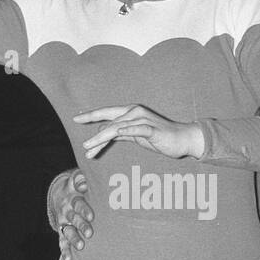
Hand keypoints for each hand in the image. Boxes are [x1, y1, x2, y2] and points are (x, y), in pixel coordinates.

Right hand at [55, 172, 93, 259]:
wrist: (60, 194)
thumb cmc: (77, 188)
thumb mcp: (77, 180)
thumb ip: (81, 180)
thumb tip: (84, 183)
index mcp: (73, 198)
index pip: (78, 203)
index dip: (84, 209)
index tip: (91, 216)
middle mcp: (67, 211)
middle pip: (74, 218)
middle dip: (81, 226)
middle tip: (90, 233)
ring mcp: (63, 222)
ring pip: (68, 231)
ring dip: (74, 239)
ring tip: (81, 247)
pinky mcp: (61, 231)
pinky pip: (62, 241)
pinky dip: (65, 250)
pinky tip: (69, 259)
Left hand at [74, 106, 203, 160]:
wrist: (183, 139)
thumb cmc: (159, 137)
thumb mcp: (136, 135)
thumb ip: (121, 133)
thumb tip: (105, 133)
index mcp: (130, 112)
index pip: (107, 113)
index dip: (91, 114)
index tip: (76, 117)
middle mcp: (135, 112)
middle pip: (109, 118)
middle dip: (92, 123)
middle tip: (77, 125)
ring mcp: (144, 120)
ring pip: (118, 127)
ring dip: (101, 137)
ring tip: (88, 147)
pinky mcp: (152, 129)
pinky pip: (137, 130)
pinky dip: (126, 131)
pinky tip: (115, 134)